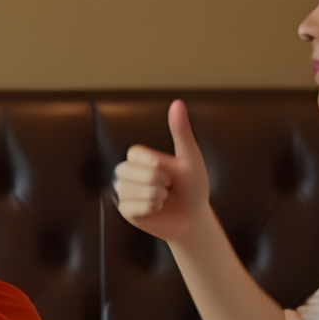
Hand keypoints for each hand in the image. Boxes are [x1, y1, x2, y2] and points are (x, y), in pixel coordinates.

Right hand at [113, 99, 211, 244]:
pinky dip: (148, 208)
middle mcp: (130, 175)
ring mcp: (126, 193)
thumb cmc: (193, 187)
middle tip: (168, 186)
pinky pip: (129, 206)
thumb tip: (177, 102)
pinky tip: (158, 209)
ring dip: (152, 195)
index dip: (150, 162)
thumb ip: (181, 132)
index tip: (167, 170)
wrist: (194, 217)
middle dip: (151, 180)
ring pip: (126, 189)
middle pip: (124, 170)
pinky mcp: (126, 211)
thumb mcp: (190, 158)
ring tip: (164, 198)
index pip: (133, 153)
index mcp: (142, 159)